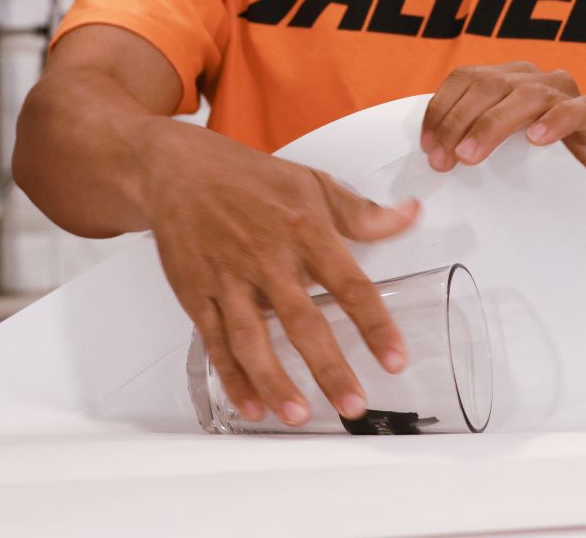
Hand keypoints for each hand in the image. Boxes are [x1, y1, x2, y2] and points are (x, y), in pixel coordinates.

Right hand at [140, 125, 419, 425]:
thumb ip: (361, 212)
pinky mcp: (198, 295)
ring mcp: (229, 279)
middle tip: (352, 403)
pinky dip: (232, 377)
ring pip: (252, 339)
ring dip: (275, 381)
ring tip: (297, 414)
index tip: (393, 358)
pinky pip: (216, 343)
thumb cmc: (246, 179)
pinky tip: (251, 405)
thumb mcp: (312, 184)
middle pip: (302, 321)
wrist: (178, 172)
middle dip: (328, 367)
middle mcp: (267, 258)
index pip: (348, 284)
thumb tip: (407, 216)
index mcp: (303, 231)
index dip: (374, 324)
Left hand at [421, 61, 585, 207]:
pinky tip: (535, 138)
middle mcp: (532, 78)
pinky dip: (554, 120)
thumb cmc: (536, 165)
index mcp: (504, 79)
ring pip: (525, 95)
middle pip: (488, 86)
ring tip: (471, 155)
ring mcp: (564, 92)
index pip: (464, 79)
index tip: (428, 145)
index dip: (441, 109)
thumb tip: (430, 154)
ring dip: (492, 125)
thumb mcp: (494, 151)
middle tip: (444, 159)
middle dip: (458, 122)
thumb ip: (466, 141)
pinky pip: (575, 109)